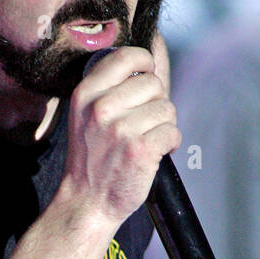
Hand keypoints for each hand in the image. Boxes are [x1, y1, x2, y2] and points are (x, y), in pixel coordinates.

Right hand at [63, 44, 180, 230]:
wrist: (86, 202)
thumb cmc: (92, 158)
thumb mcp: (86, 115)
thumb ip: (113, 87)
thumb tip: (154, 60)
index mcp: (86, 94)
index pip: (128, 57)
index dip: (146, 63)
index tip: (147, 76)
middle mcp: (101, 108)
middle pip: (153, 84)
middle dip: (156, 102)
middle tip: (142, 123)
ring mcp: (121, 129)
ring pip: (167, 108)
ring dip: (163, 125)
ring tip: (146, 140)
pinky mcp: (140, 150)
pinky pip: (173, 132)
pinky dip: (170, 144)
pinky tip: (154, 153)